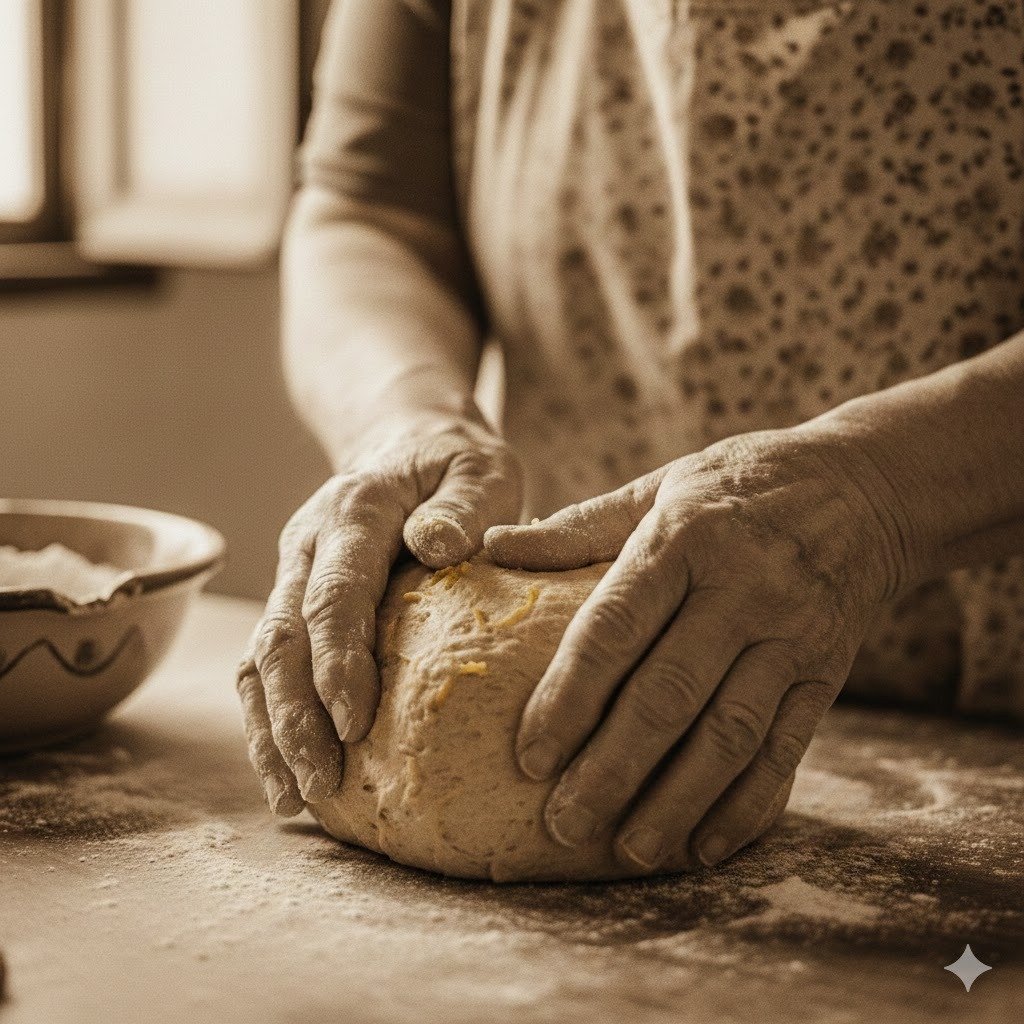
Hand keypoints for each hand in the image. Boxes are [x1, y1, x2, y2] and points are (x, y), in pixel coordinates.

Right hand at [238, 412, 522, 814]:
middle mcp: (308, 544)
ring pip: (261, 658)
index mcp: (354, 511)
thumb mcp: (480, 469)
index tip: (355, 725)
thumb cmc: (456, 464)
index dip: (337, 661)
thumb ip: (464, 506)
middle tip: (322, 783)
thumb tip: (434, 545)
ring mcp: (293, 572)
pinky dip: (271, 719)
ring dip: (271, 728)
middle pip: (282, 636)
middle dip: (294, 715)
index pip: (335, 593)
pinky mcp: (295, 599)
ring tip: (293, 797)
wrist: (406, 441)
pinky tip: (287, 773)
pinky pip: (269, 664)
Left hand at [485, 425, 909, 869]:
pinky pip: (786, 747)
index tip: (529, 755)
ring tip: (629, 852)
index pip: (615, 628)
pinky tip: (706, 846)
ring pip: (728, 734)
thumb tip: (491, 544)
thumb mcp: (659, 486)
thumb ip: (578, 525)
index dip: (570, 696)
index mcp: (682, 538)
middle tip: (562, 825)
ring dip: (676, 801)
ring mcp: (791, 636)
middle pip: (668, 694)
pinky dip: (747, 805)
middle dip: (612, 768)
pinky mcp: (826, 671)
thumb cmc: (737, 487)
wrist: (864, 489)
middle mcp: (740, 590)